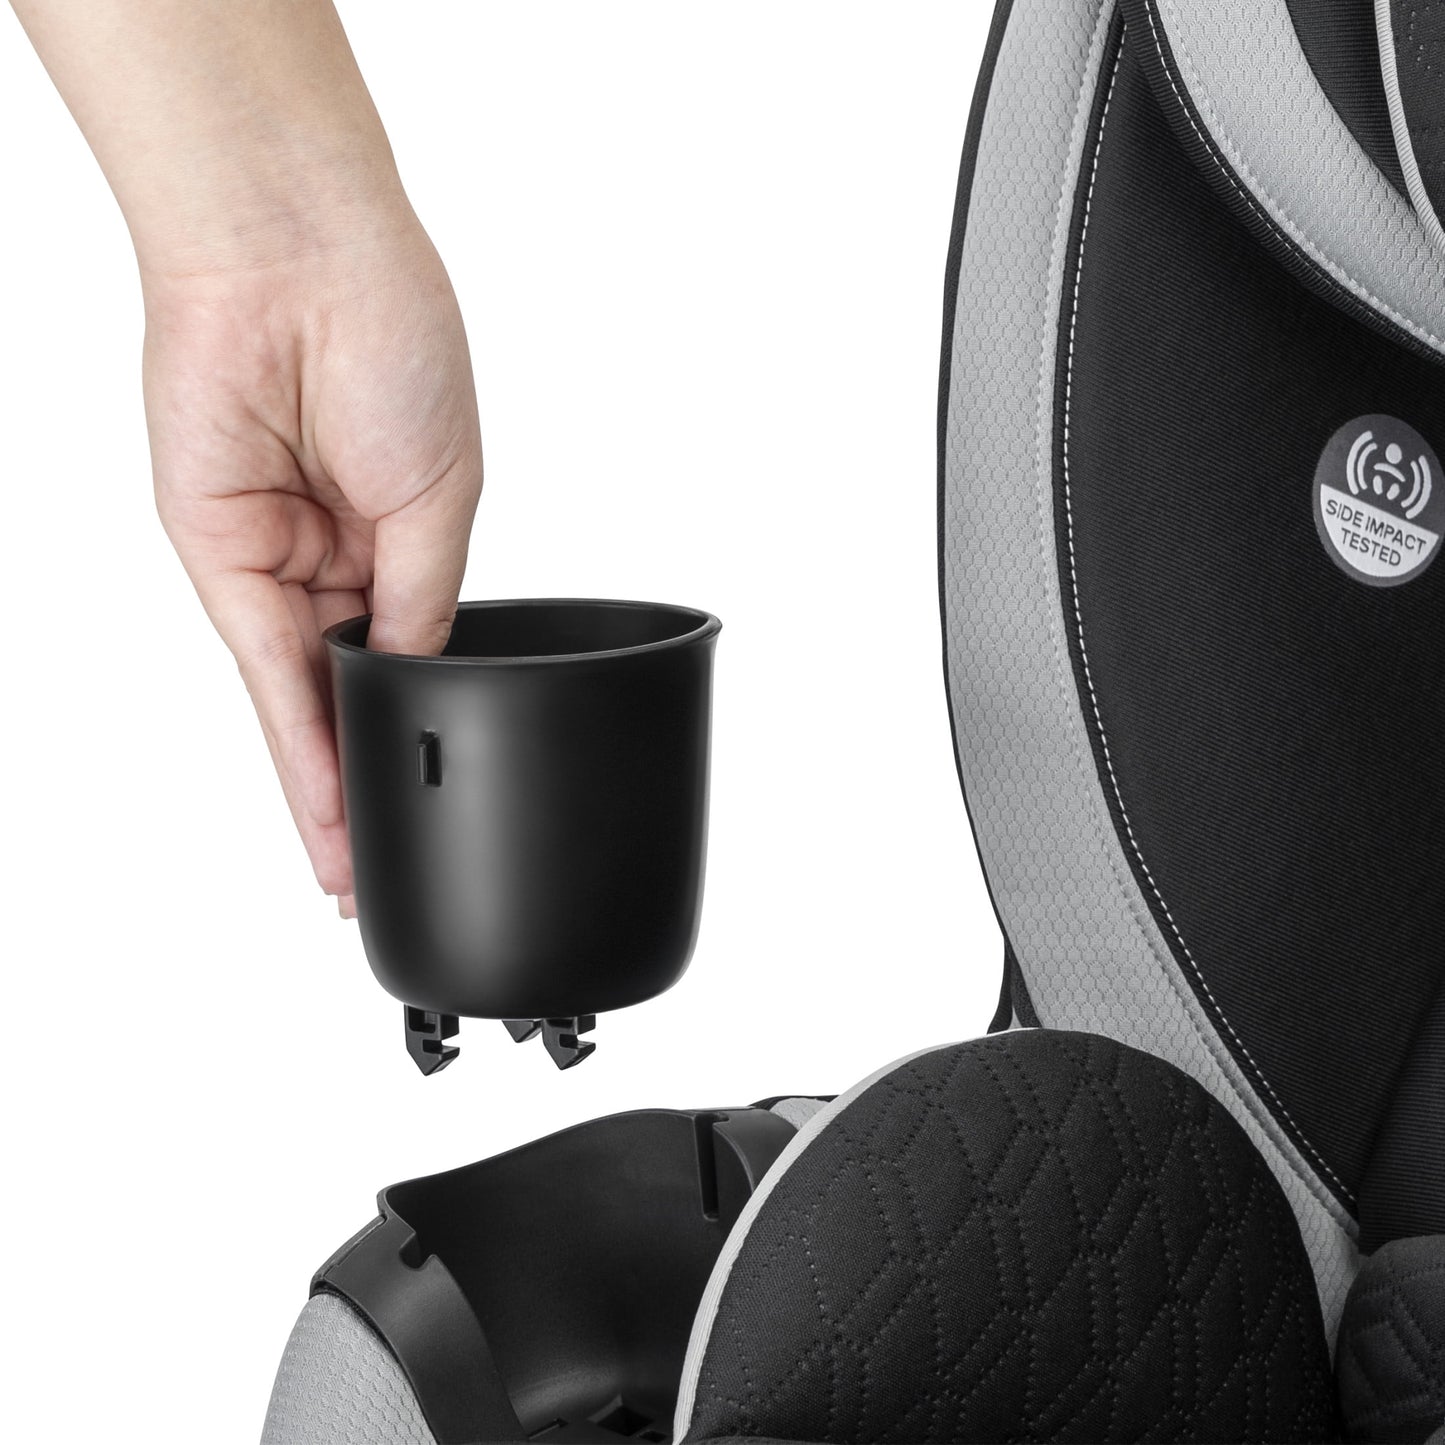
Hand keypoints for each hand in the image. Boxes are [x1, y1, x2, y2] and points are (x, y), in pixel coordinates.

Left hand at [142, 229, 481, 912]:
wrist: (300, 257)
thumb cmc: (392, 340)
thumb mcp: (444, 495)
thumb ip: (424, 601)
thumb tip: (416, 681)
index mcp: (400, 533)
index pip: (408, 658)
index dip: (415, 732)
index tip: (433, 803)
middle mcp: (333, 556)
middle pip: (348, 692)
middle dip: (365, 779)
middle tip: (379, 868)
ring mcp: (275, 563)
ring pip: (302, 699)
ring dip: (327, 782)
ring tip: (352, 867)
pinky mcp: (220, 559)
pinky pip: (264, 670)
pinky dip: (294, 740)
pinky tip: (324, 803)